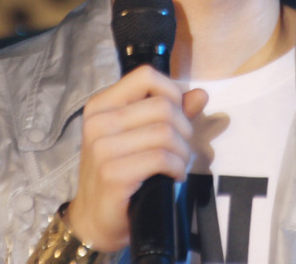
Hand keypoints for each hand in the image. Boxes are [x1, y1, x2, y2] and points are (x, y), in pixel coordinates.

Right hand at [65, 65, 207, 251]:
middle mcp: (98, 121)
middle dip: (184, 127)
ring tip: (178, 163)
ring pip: (166, 132)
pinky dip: (177, 168)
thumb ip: (171, 112)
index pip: (145, 75)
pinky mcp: (113, 173)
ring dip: (183, 151)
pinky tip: (174, 176)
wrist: (94, 219)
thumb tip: (201, 94)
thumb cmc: (118, 173)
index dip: (171, 91)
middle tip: (181, 148)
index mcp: (102, 105)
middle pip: (163, 105)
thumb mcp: (140, 136)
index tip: (178, 115)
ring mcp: (103, 147)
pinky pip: (162, 158)